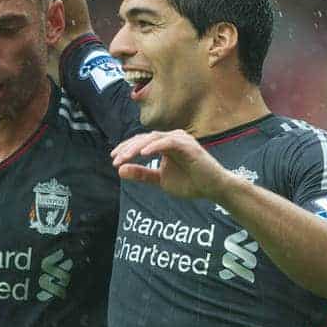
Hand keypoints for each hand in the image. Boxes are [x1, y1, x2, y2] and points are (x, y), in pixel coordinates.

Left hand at [111, 131, 231, 200]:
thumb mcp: (160, 180)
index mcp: (165, 144)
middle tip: (115, 159)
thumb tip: (120, 171)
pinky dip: (154, 146)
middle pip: (144, 138)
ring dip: (137, 147)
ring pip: (153, 138)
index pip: (141, 141)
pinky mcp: (188, 145)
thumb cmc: (190, 182)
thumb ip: (142, 174)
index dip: (126, 148)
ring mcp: (181, 139)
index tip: (113, 159)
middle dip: (128, 148)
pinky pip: (168, 142)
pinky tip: (143, 154)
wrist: (213, 189)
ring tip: (124, 157)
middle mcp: (172, 138)